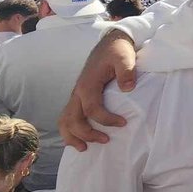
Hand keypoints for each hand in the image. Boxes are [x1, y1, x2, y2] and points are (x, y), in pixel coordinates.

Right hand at [57, 31, 138, 150]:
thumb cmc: (117, 51)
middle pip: (72, 119)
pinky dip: (70, 130)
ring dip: (72, 136)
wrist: (110, 43)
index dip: (106, 119)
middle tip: (105, 140)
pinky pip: (68, 116)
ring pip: (64, 120)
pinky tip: (80, 139)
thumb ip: (127, 71)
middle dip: (86, 133)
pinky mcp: (79, 97)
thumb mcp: (125, 57)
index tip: (123, 123)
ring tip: (85, 148)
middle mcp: (78, 92)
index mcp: (88, 84)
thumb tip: (128, 88)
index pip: (92, 108)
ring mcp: (76, 95)